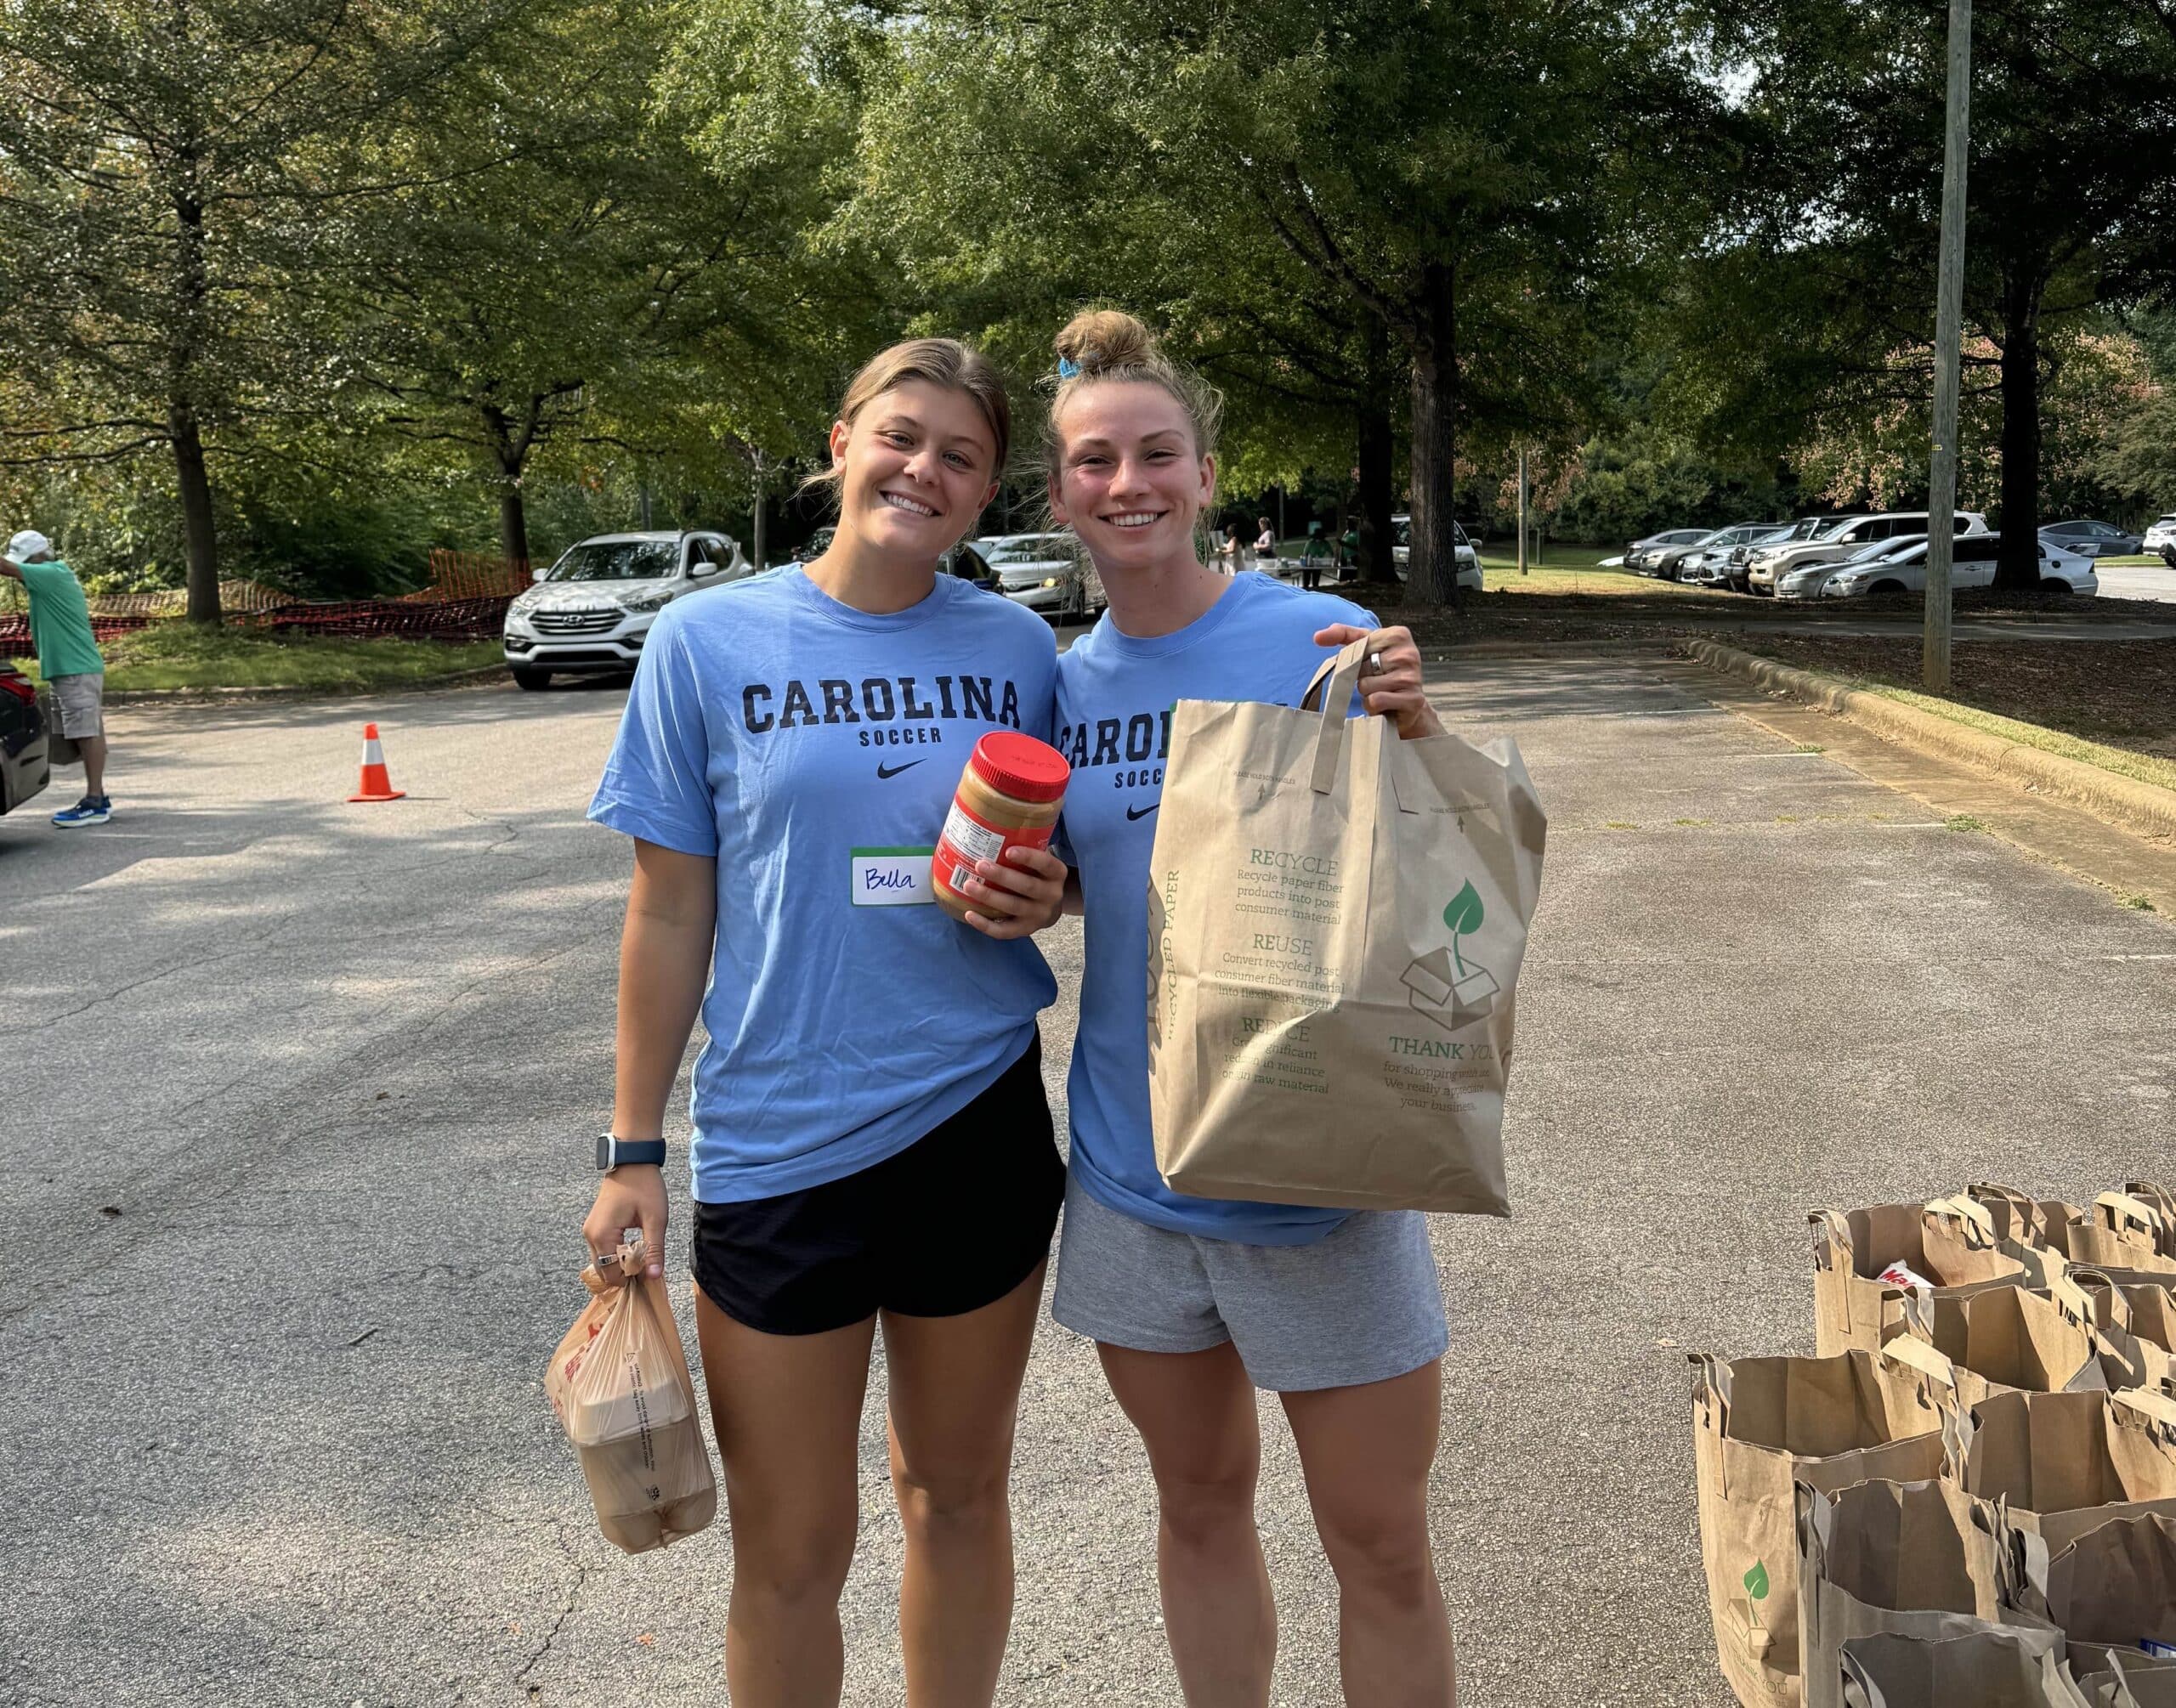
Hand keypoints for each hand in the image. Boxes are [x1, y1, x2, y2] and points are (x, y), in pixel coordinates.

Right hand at [582, 1164, 666, 1277]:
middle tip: (646, 1270)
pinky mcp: (595, 1225)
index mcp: (602, 1235)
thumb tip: (654, 1277)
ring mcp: (590, 1230)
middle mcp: (590, 1235)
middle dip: (624, 1274)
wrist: (632, 1161)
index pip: (611, 1273)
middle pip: (603, 1270)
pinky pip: (603, 1249)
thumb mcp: (655, 1219)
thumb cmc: (645, 1186)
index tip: (649, 1275)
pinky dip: (616, 1254)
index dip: (630, 1279)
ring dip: (620, 1264)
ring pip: (602, 1260)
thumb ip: (654, 1250)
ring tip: (642, 1260)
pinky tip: (633, 1250)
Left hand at [958, 844, 1069, 937]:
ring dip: (990, 897)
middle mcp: (1052, 895)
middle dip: (1002, 876)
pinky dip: (986, 925)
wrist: (1050, 907)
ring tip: (967, 885)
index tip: (1008, 850)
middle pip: (1027, 886)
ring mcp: (1039, 915)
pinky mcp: (1026, 930)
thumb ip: (1027, 846)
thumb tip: (991, 823)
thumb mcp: (1041, 862)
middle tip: (979, 865)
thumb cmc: (1037, 875)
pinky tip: (969, 914)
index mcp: (1057, 873)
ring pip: (1014, 907)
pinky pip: (1005, 931)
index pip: (1046, 863)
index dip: (1029, 858)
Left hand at [1312, 622, 1442, 739]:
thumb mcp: (1367, 647)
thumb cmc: (1384, 672)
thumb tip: (1317, 637)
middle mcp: (1409, 654)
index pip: (1359, 644)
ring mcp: (1412, 677)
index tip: (1362, 662)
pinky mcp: (1412, 700)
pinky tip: (1384, 705)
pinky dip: (1373, 706)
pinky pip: (1375, 700)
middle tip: (1375, 680)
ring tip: (1380, 693)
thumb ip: (1343, 635)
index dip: (1353, 657)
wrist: (1408, 704)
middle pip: (1361, 666)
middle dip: (1361, 677)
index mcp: (1399, 635)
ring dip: (1367, 694)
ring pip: (1366, 685)